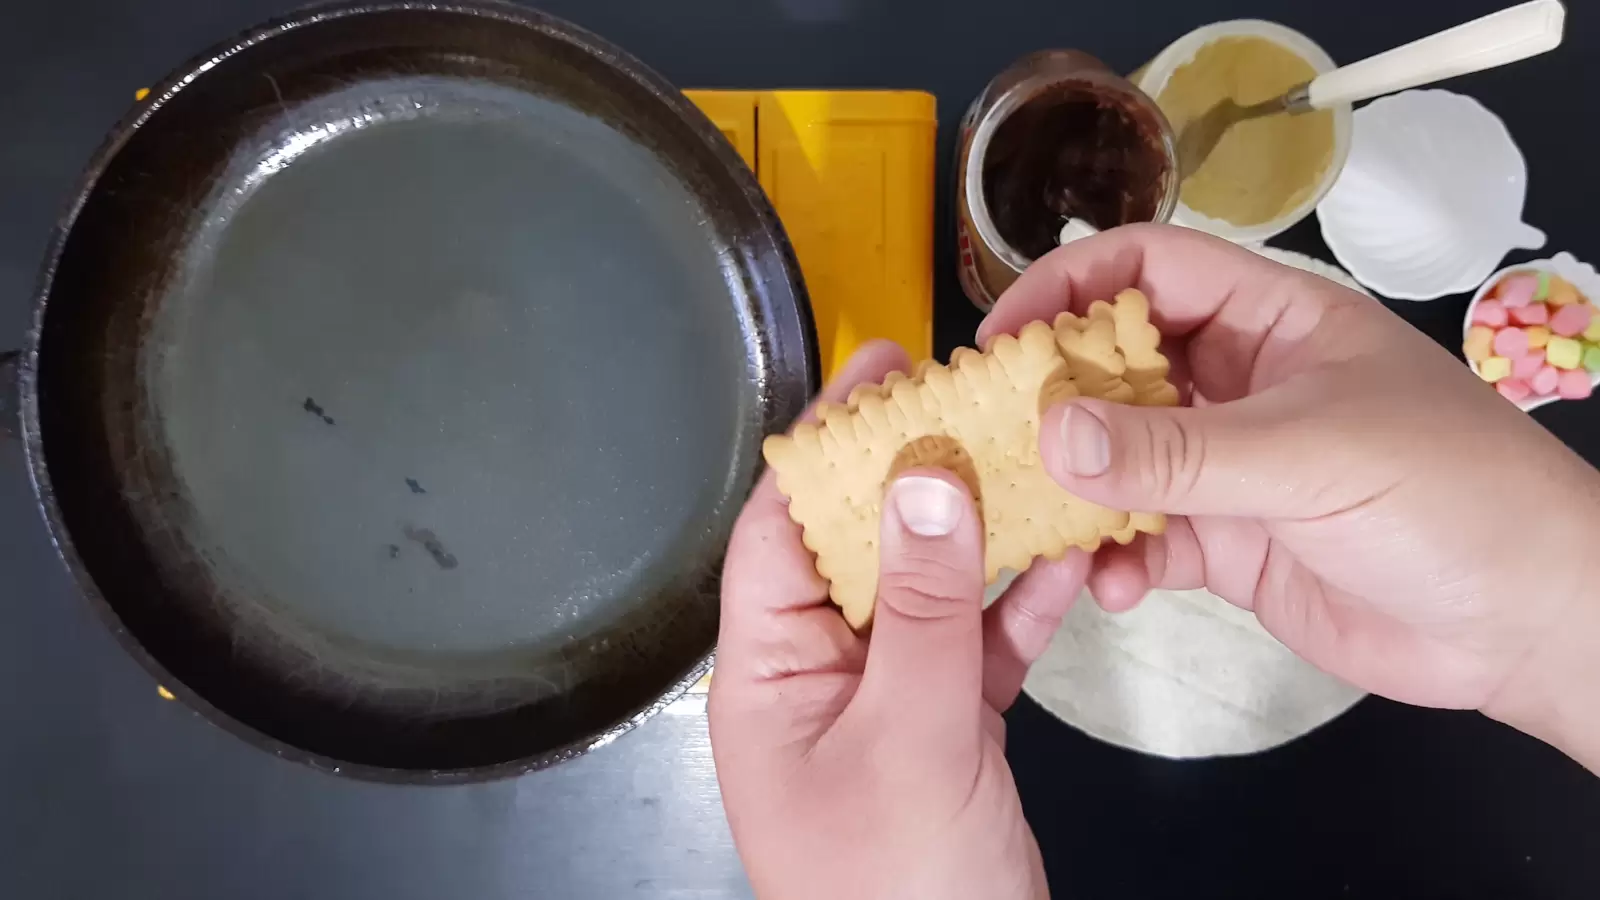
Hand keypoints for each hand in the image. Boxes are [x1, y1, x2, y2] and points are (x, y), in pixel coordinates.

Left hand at [710, 342, 1090, 899]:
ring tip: (1026, 452)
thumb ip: (924, 606)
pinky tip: (1068, 553)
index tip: (881, 370)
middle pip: (860, 545)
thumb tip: (927, 478)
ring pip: (929, 588)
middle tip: (968, 394)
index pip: (782, 528)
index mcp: (770, 673)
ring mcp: (885, 701)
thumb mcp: (911, 736)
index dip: (828, 443)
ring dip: (979, 528)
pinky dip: (1022, 603)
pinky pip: (980, 644)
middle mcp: (818, 676)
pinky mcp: (946, 727)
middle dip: (914, 471)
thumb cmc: (897, 893)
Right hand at [979, 224, 1599, 768]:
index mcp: (1270, 320)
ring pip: (1118, 458)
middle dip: (1050, 399)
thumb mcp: (1310, 455)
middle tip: (985, 438)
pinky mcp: (1227, 544)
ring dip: (1073, 488)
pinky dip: (1116, 559)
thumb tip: (1049, 435)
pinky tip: (1111, 584)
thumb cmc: (1447, 494)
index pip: (1149, 269)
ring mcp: (1229, 467)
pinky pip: (1145, 537)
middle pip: (1115, 365)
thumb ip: (1177, 451)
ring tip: (1032, 520)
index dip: (1068, 287)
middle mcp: (1238, 383)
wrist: (1525, 621)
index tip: (998, 339)